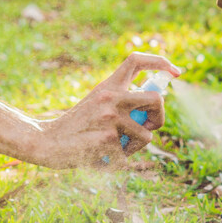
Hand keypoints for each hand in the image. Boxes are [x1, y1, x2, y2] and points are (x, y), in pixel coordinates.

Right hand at [34, 53, 181, 168]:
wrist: (45, 142)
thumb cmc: (74, 126)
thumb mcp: (96, 103)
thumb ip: (120, 100)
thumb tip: (155, 103)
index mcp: (108, 85)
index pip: (136, 60)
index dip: (160, 62)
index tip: (175, 72)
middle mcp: (111, 97)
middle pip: (157, 99)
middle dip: (159, 118)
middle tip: (148, 127)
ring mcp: (111, 118)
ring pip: (147, 135)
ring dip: (135, 146)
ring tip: (115, 148)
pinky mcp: (108, 140)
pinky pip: (129, 156)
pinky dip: (119, 161)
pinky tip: (101, 157)